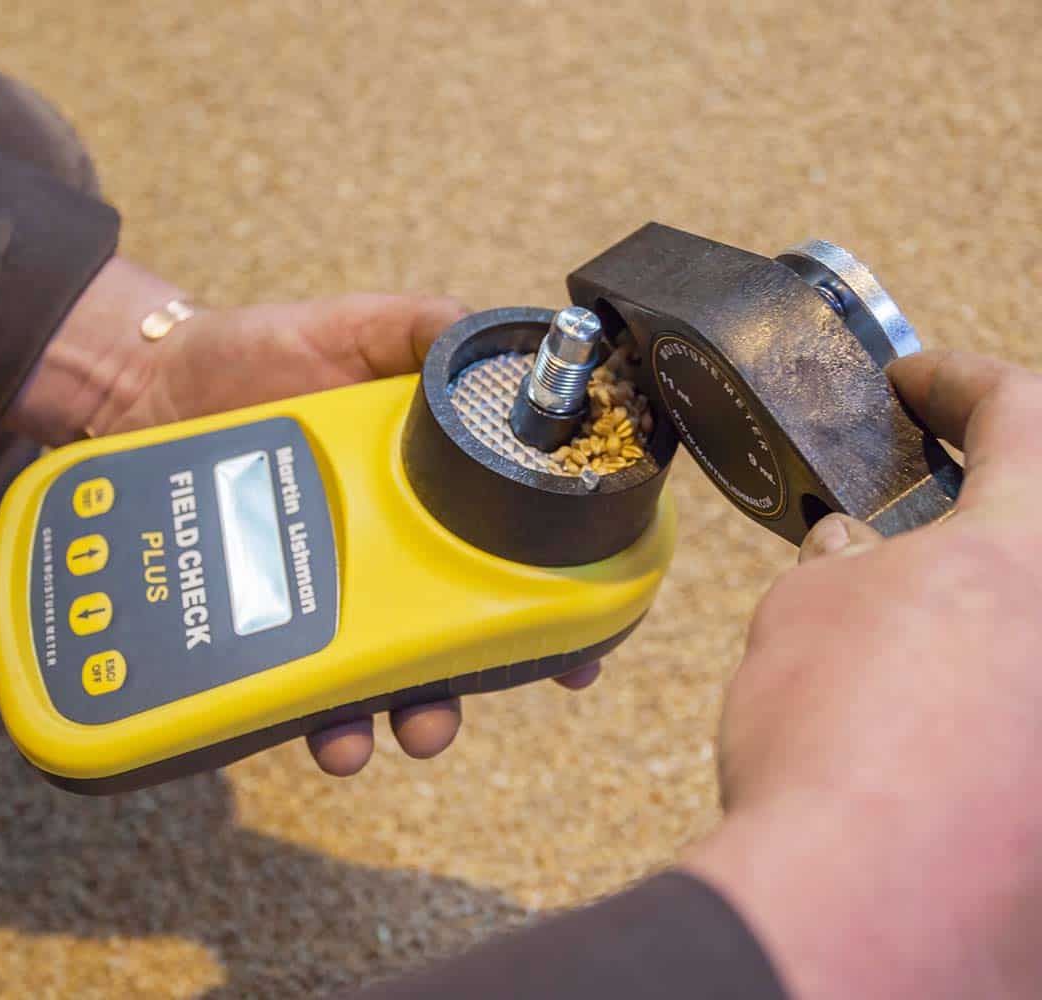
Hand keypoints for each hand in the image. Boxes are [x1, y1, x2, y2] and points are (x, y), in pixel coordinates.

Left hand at [12, 258, 600, 775]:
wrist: (147, 386)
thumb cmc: (253, 353)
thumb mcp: (350, 329)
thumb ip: (421, 330)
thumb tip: (499, 343)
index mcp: (425, 493)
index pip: (501, 559)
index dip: (548, 611)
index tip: (578, 654)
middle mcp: (386, 551)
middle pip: (450, 638)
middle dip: (469, 689)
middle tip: (458, 709)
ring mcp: (326, 588)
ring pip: (381, 677)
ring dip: (397, 718)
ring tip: (383, 733)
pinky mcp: (265, 613)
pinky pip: (301, 681)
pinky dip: (319, 717)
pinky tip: (322, 730)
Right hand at [686, 350, 1041, 996]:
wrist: (861, 906)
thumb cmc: (833, 745)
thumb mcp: (805, 611)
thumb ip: (844, 563)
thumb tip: (855, 553)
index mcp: (1026, 552)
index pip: (1020, 415)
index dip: (960, 381)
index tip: (916, 379)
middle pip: (1039, 529)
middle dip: (983, 500)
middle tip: (922, 498)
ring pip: (1025, 626)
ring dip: (978, 604)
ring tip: (905, 623)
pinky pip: (1021, 711)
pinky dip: (984, 687)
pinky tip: (923, 716)